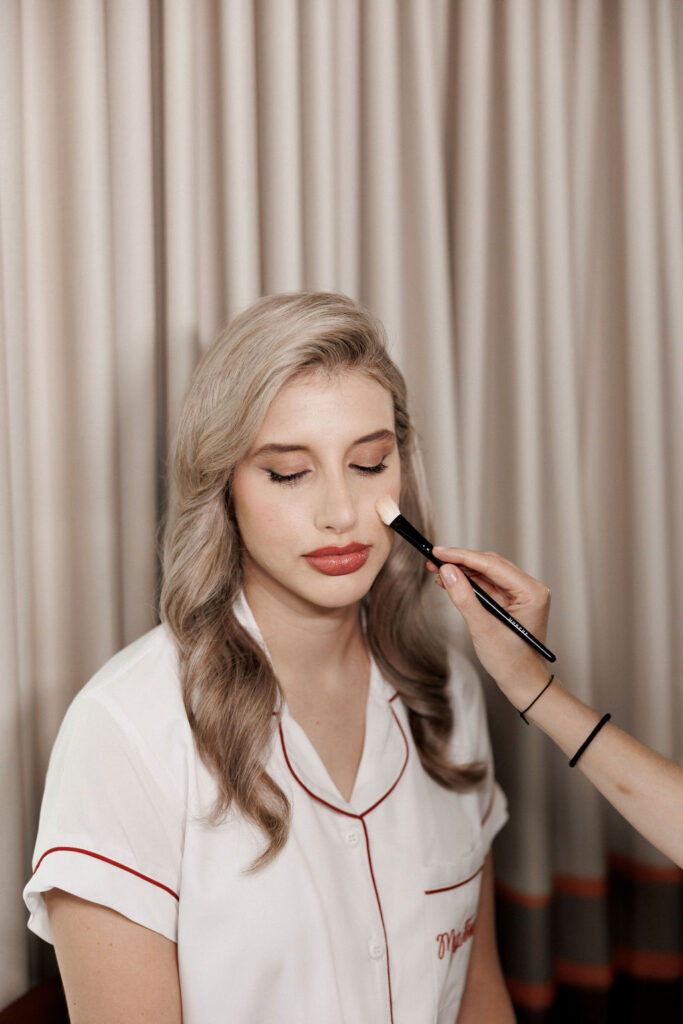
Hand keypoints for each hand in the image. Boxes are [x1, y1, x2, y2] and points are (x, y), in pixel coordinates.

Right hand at [428, 547, 551, 707]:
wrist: (522, 683)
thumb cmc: (511, 661)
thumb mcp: (483, 628)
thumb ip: (464, 597)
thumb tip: (447, 571)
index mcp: (531, 592)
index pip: (492, 564)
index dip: (463, 556)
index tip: (439, 551)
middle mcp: (528, 588)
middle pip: (489, 565)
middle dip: (460, 562)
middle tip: (434, 559)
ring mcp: (519, 595)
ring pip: (486, 574)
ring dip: (461, 572)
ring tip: (436, 570)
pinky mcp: (510, 602)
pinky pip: (486, 586)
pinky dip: (467, 584)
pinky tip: (449, 582)